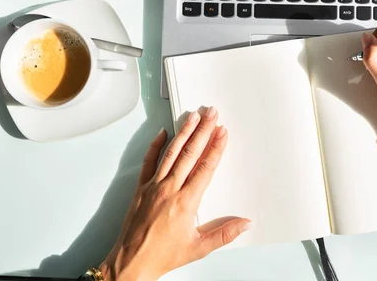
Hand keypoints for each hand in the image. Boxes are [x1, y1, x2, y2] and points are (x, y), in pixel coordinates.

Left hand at [100, 107, 251, 280]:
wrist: (131, 262)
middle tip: (212, 114)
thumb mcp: (199, 248)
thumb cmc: (162, 255)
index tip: (222, 132)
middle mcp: (170, 189)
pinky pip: (149, 162)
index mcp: (186, 202)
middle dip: (203, 131)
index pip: (205, 167)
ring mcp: (154, 186)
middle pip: (190, 153)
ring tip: (193, 116)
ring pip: (171, 153)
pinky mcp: (141, 188)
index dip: (216, 147)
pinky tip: (163, 133)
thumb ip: (224, 234)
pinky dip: (155, 146)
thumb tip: (244, 223)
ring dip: (184, 132)